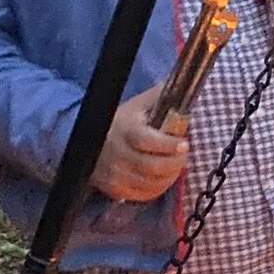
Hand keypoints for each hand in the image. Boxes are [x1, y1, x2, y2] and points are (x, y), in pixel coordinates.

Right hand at [91, 83, 187, 201]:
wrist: (89, 141)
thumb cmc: (121, 122)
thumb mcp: (137, 105)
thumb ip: (159, 95)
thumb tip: (182, 78)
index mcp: (124, 130)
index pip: (146, 141)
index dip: (168, 144)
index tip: (184, 143)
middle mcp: (117, 154)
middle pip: (151, 166)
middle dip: (175, 162)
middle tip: (183, 154)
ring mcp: (115, 175)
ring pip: (150, 183)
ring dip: (170, 175)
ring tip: (176, 164)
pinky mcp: (115, 189)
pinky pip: (144, 195)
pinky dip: (159, 188)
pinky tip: (164, 177)